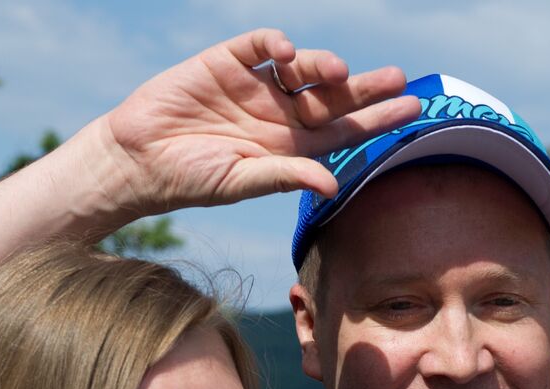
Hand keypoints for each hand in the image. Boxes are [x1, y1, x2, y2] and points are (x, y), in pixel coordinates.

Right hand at [99, 29, 420, 214]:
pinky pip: (260, 45)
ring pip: (303, 69)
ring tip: (338, 71)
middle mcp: (279, 113)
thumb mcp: (240, 182)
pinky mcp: (227, 62)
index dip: (377, 121)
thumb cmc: (191, 179)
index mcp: (289, 146)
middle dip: (367, 89)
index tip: (411, 111)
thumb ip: (284, 177)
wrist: (138, 158)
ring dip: (323, 65)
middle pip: (333, 96)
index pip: (343, 131)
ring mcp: (255, 86)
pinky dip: (276, 44)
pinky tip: (287, 52)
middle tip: (398, 78)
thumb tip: (331, 185)